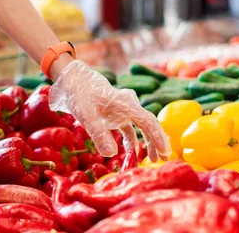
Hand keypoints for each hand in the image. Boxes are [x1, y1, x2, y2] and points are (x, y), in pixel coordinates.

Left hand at [48, 60, 170, 161]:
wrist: (74, 79)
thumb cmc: (80, 94)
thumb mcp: (85, 114)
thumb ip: (98, 133)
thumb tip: (111, 154)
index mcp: (125, 104)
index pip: (148, 121)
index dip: (157, 137)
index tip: (164, 152)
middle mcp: (129, 105)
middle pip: (148, 124)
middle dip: (157, 141)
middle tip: (163, 159)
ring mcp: (124, 109)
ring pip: (141, 126)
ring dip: (147, 141)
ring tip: (151, 159)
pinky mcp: (117, 112)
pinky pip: (130, 127)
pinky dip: (132, 138)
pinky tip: (132, 150)